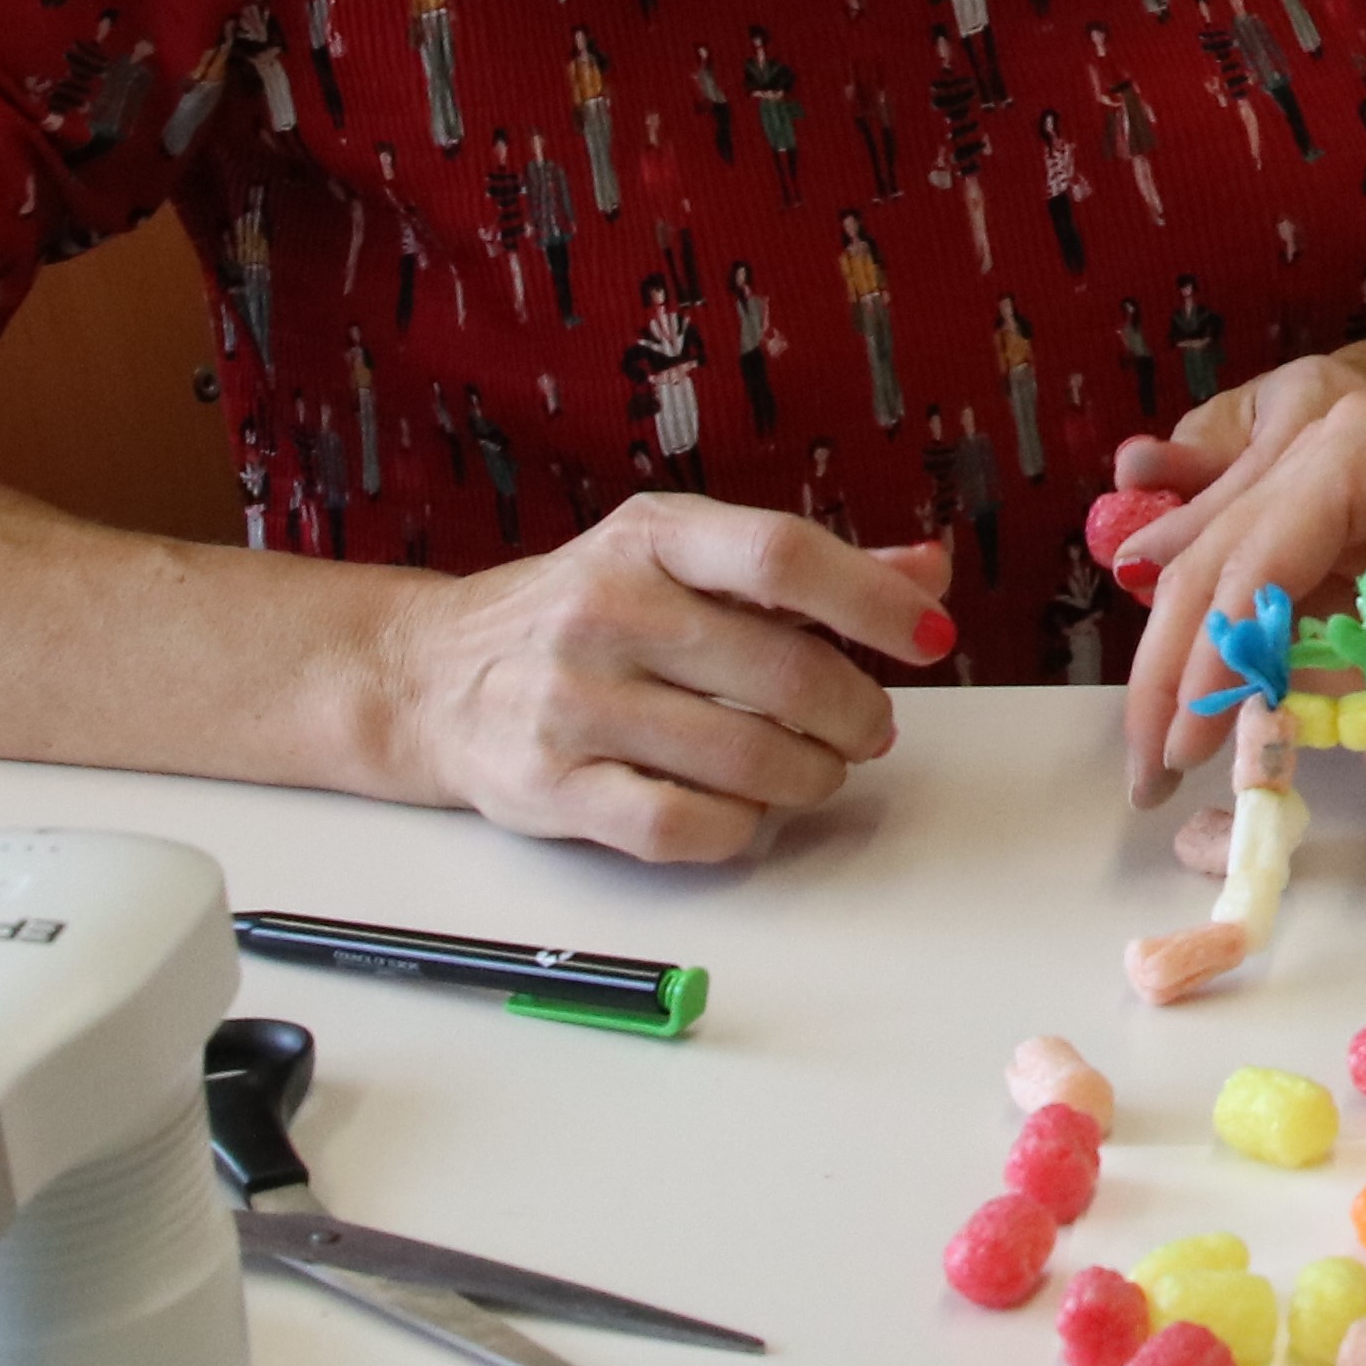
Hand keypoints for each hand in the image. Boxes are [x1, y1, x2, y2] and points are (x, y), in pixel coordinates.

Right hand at [376, 495, 952, 863]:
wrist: (432, 675)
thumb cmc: (586, 612)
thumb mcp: (682, 559)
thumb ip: (803, 571)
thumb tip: (927, 573)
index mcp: (652, 537)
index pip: (782, 555)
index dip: (873, 601)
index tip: (933, 636)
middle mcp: (607, 610)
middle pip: (781, 670)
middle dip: (855, 711)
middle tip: (870, 727)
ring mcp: (572, 700)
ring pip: (745, 757)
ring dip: (810, 776)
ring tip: (817, 769)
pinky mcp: (548, 786)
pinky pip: (682, 826)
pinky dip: (740, 827)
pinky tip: (749, 810)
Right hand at [1107, 353, 1365, 801]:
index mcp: (1355, 447)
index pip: (1251, 563)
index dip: (1215, 663)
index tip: (1187, 749)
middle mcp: (1328, 462)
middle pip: (1217, 572)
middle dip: (1178, 675)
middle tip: (1150, 775)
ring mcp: (1342, 500)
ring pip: (1250, 596)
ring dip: (1238, 683)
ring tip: (1205, 765)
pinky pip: (1311, 613)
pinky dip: (1308, 676)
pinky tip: (1315, 736)